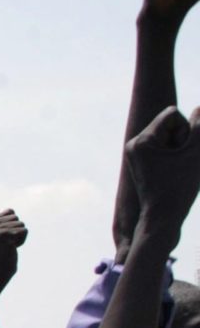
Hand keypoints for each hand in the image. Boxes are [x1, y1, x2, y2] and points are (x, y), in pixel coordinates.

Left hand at [126, 106, 199, 245]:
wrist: (161, 219)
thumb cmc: (179, 188)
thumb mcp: (195, 154)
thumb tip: (199, 108)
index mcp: (141, 141)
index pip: (172, 113)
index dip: (186, 128)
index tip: (183, 151)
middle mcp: (134, 144)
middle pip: (169, 124)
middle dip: (182, 138)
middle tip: (179, 163)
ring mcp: (136, 154)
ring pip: (169, 136)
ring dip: (180, 147)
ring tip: (177, 169)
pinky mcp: (142, 162)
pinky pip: (165, 147)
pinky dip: (175, 156)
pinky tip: (175, 171)